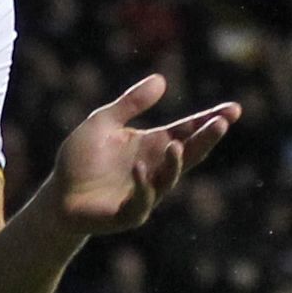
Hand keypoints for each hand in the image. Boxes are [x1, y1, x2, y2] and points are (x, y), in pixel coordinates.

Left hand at [41, 75, 238, 235]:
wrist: (58, 195)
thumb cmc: (81, 159)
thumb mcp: (103, 122)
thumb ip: (131, 103)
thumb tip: (162, 79)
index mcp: (152, 145)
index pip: (187, 131)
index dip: (209, 120)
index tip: (233, 109)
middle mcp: (155, 168)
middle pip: (188, 153)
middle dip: (206, 139)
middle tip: (221, 123)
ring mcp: (145, 193)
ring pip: (168, 178)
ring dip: (174, 163)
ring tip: (175, 144)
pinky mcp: (128, 213)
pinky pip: (141, 201)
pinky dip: (143, 185)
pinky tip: (139, 168)